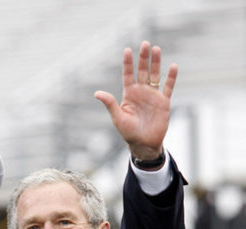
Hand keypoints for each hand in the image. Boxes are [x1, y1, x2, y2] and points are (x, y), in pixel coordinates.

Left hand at [94, 41, 177, 159]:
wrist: (144, 144)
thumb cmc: (128, 132)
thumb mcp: (118, 118)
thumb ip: (110, 104)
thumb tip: (97, 93)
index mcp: (129, 94)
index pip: (128, 75)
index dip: (128, 63)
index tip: (127, 50)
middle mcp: (141, 92)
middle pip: (142, 71)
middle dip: (143, 58)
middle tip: (145, 44)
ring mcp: (153, 95)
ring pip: (155, 75)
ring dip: (156, 63)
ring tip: (156, 49)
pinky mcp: (163, 102)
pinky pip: (168, 87)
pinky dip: (171, 77)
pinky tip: (173, 66)